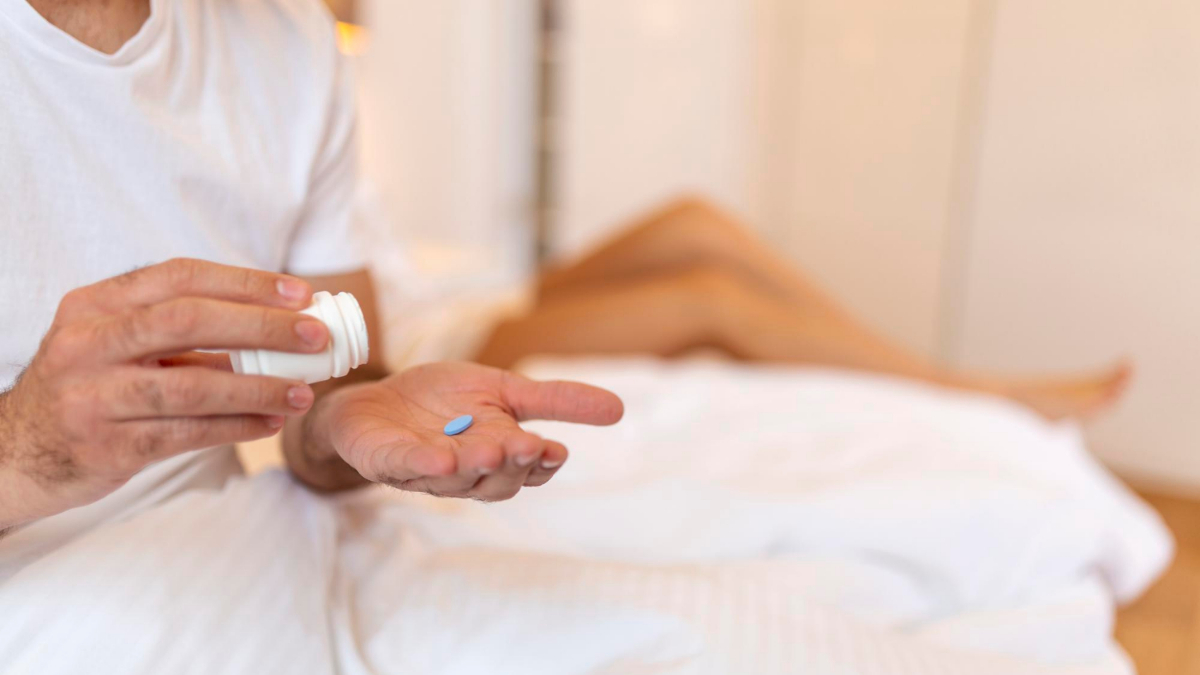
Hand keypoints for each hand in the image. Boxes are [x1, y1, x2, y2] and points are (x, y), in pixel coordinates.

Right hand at [0, 258, 330, 526]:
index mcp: (95, 305)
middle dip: (262, 326)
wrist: (16, 453)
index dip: (245, 283)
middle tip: (316, 337)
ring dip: (258, 387)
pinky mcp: (107, 446)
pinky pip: (186, 433)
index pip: (180, 277)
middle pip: (188, 322)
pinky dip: (236, 427)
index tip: (300, 294)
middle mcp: (87, 344)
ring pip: (191, 386)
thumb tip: (278, 322)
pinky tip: (270, 421)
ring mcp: (92, 396)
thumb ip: (179, 329)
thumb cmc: (89, 388)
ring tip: (303, 391)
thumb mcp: (114, 343)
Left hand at [311, 362, 623, 500]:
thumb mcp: (503, 389)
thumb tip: (619, 408)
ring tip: (493, 451)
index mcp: (496, 454)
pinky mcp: (385, 461)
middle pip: (496, 481)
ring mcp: (423, 471)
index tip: (555, 452)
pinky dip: (423, 465)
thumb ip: (554, 400)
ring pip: (455, 479)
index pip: (526, 469)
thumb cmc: (440, 400)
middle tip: (528, 447)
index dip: (539, 464)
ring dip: (474, 468)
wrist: (371, 400)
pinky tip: (439, 458)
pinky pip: (406, 467)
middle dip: (512, 465)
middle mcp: (464, 471)